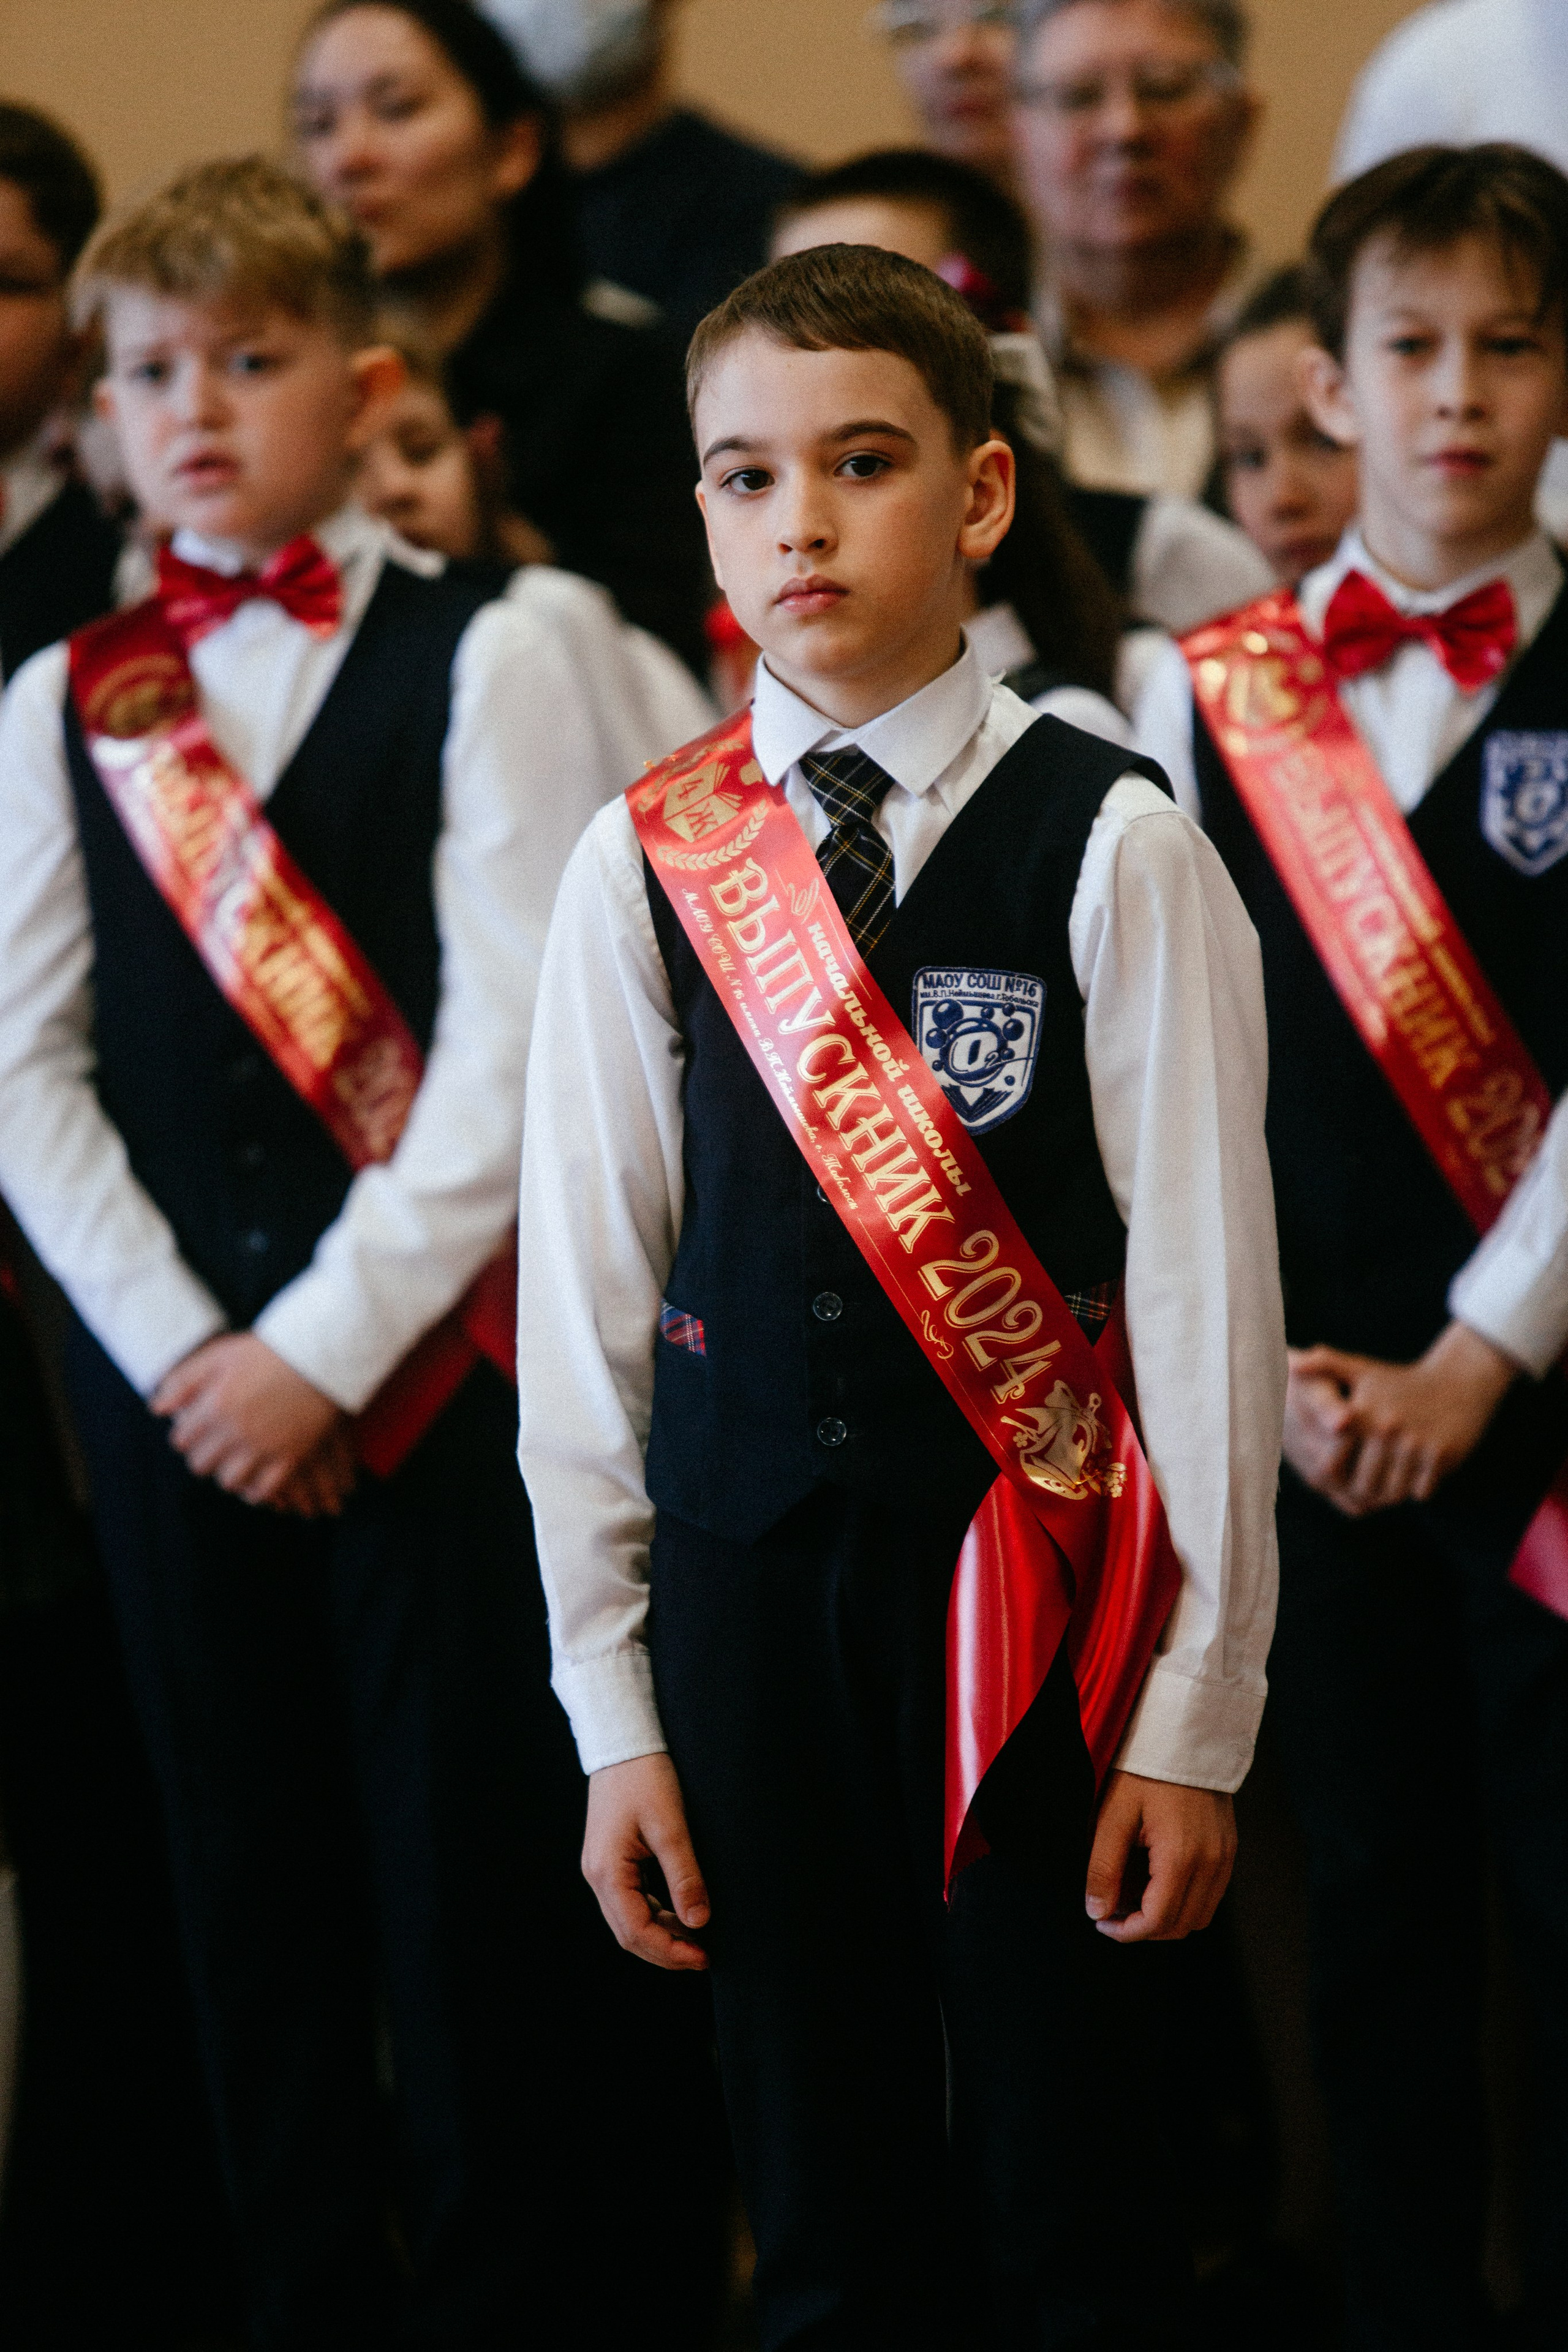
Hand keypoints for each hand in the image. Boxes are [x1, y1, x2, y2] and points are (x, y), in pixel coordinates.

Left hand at [152, 1333, 350, 1510]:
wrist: (320, 1354)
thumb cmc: (268, 1351)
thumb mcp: (221, 1354)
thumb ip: (185, 1379)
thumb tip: (157, 1409)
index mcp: (216, 1405)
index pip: (182, 1439)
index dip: (185, 1436)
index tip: (195, 1431)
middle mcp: (236, 1430)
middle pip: (202, 1464)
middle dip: (203, 1457)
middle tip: (214, 1447)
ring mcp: (264, 1446)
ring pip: (230, 1481)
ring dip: (228, 1474)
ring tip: (235, 1462)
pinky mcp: (291, 1456)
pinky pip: (265, 1489)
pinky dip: (257, 1490)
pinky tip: (256, 1481)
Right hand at [583, 1752, 710, 1971]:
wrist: (624, 1740)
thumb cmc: (645, 1776)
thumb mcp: (670, 1826)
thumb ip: (684, 1876)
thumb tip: (699, 1921)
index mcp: (606, 1871)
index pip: (635, 1931)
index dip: (669, 1952)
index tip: (703, 1958)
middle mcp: (598, 1875)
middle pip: (629, 1932)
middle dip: (666, 1950)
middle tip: (704, 1956)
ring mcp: (603, 1868)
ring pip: (630, 1918)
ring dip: (662, 1934)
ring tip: (698, 1939)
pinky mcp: (612, 1859)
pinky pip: (632, 1900)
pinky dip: (656, 1913)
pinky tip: (680, 1914)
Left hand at [1085, 1771, 1235, 1942]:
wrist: (1183, 1733)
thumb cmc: (1144, 1769)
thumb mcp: (1113, 1814)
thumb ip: (1103, 1868)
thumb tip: (1097, 1912)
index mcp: (1182, 1856)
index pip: (1159, 1920)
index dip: (1127, 1932)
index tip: (1102, 1922)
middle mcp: (1212, 1862)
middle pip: (1182, 1925)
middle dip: (1145, 1928)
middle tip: (1113, 1910)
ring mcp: (1225, 1855)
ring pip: (1200, 1914)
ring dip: (1167, 1917)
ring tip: (1132, 1896)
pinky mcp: (1228, 1847)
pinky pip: (1211, 1893)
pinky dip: (1184, 1899)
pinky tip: (1156, 1880)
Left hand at [1286, 1322, 1516, 1516]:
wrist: (1460, 1379)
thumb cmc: (1402, 1380)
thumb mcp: (1362, 1368)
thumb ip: (1325, 1364)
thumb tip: (1291, 1366)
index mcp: (1360, 1413)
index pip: (1331, 1466)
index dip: (1333, 1479)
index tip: (1340, 1479)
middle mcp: (1385, 1428)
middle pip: (1364, 1485)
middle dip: (1365, 1492)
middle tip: (1369, 1491)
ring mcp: (1415, 1443)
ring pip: (1393, 1493)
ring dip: (1391, 1494)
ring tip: (1391, 1485)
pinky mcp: (1442, 1455)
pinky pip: (1421, 1492)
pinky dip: (1418, 1490)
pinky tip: (1417, 1475)